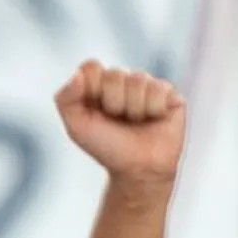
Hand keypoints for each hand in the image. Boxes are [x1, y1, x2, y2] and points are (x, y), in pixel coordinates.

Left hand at [54, 61, 184, 188]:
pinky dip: (155, 108)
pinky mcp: (171, 96)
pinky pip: (160, 88)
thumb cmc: (109, 148)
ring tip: (137, 122)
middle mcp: (123, 81)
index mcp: (98, 84)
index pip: (92, 67)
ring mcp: (148, 87)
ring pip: (139, 79)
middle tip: (120, 121)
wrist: (141, 170)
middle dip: (115, 103)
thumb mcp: (76, 127)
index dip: (94, 89)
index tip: (98, 112)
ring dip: (135, 108)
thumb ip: (65, 98)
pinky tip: (155, 119)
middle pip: (115, 74)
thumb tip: (79, 75)